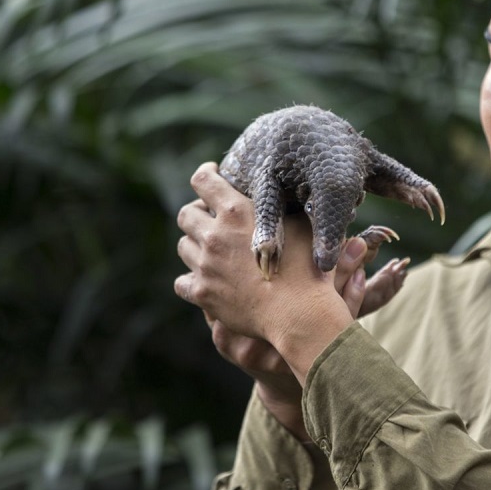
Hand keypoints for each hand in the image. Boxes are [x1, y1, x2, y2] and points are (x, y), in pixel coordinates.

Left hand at [175, 163, 411, 434]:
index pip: (203, 180)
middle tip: (211, 220)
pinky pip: (181, 282)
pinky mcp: (202, 293)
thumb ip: (288, 210)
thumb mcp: (304, 228)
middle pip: (186, 214)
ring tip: (211, 251)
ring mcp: (206, 265)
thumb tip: (293, 196)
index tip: (212, 176)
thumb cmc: (308, 268)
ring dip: (194, 245)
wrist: (300, 314)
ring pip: (183, 247)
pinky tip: (207, 280)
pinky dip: (191, 280)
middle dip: (197, 213)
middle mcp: (215, 235)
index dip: (205, 175)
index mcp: (237, 211)